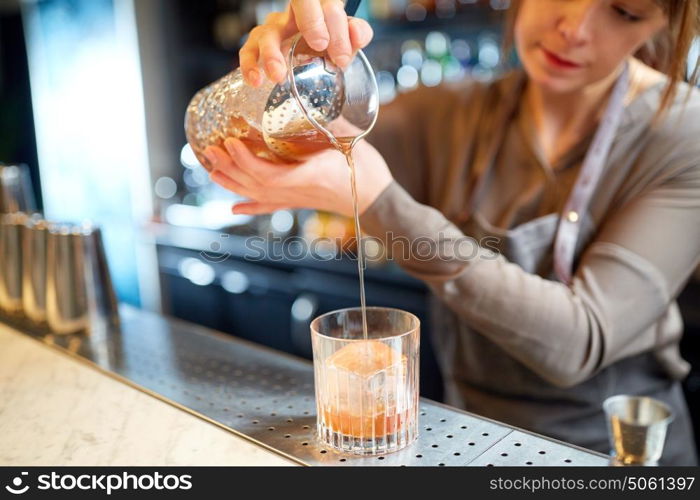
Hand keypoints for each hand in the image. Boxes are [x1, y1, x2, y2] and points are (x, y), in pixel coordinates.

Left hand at [204, 137, 392, 217]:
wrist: (377, 199)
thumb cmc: (366, 171)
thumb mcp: (349, 140)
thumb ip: (328, 122)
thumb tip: (312, 95)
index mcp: (309, 177)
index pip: (267, 175)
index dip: (245, 162)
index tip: (231, 142)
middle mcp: (298, 192)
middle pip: (254, 185)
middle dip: (229, 169)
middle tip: (210, 150)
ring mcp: (297, 200)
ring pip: (258, 195)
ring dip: (233, 183)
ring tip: (212, 170)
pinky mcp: (300, 203)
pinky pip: (271, 206)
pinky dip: (250, 205)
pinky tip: (234, 208)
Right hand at [240, 0, 373, 86]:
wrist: (311, 65)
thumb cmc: (328, 49)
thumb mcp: (347, 43)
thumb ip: (357, 35)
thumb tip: (358, 35)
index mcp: (317, 9)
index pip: (327, 3)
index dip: (334, 22)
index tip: (341, 56)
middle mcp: (293, 14)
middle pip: (297, 3)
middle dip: (310, 21)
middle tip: (320, 46)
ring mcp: (274, 29)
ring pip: (268, 32)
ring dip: (271, 53)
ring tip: (278, 76)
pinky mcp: (257, 47)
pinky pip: (248, 51)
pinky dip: (249, 65)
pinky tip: (256, 80)